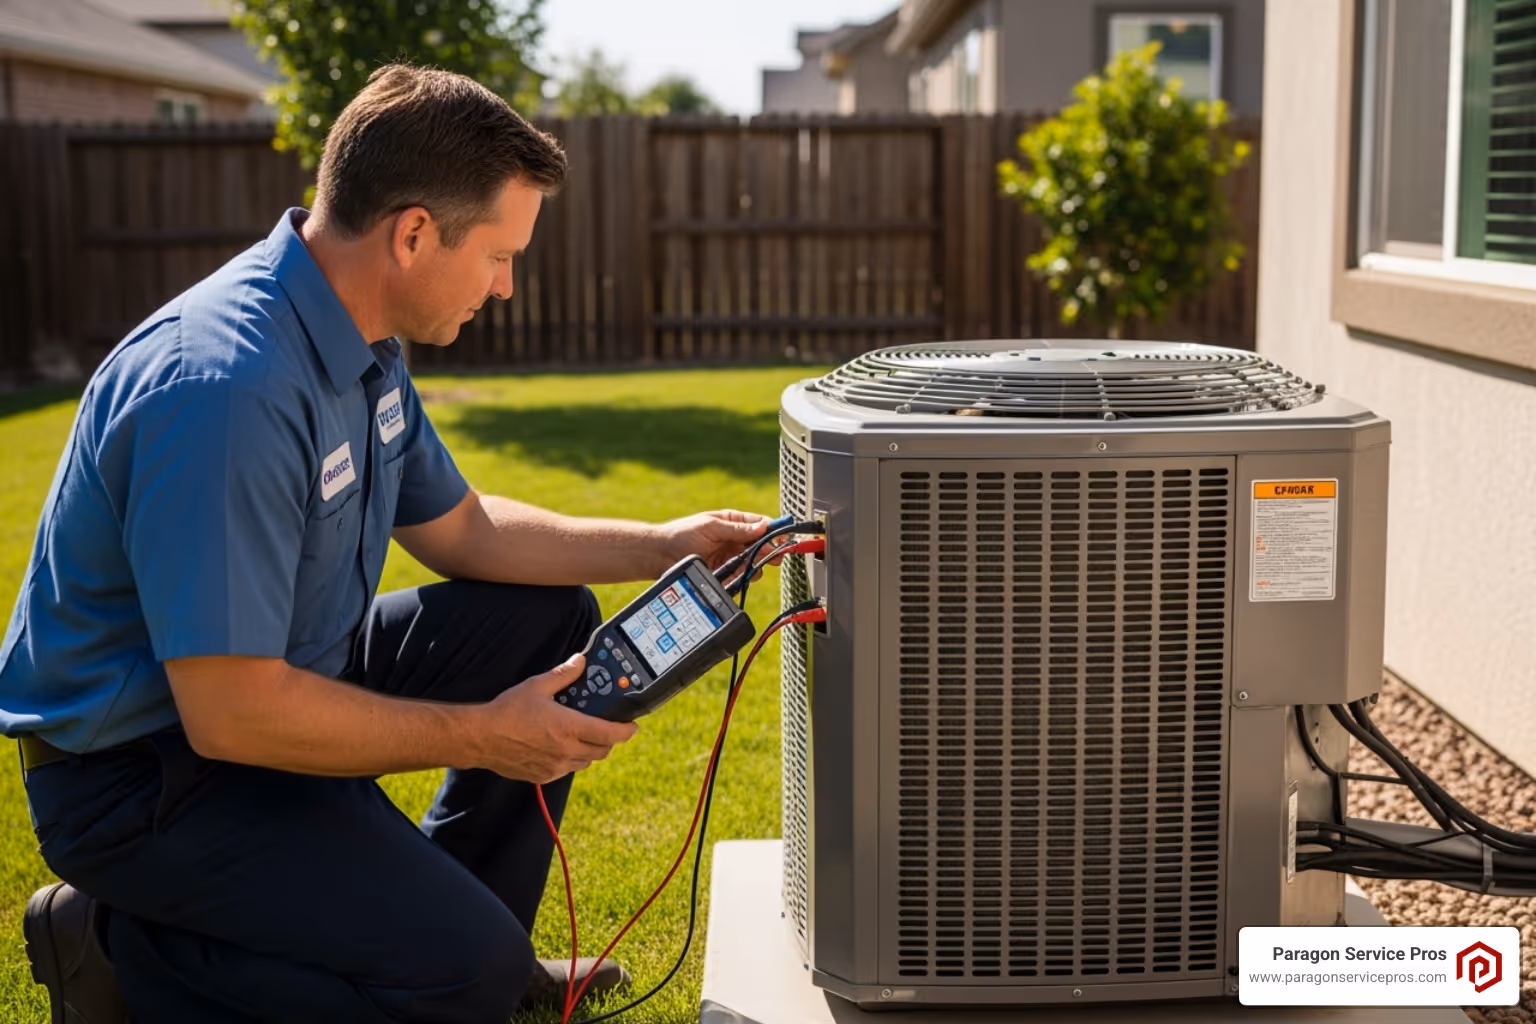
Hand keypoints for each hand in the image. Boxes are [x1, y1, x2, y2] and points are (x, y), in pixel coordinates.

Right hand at [469, 654, 637, 782]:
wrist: (481, 738)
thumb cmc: (507, 712)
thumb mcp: (538, 686)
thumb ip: (564, 674)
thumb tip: (580, 662)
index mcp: (568, 728)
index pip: (610, 734)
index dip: (626, 731)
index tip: (632, 726)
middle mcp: (566, 751)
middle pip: (602, 750)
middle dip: (609, 739)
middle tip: (606, 727)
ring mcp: (555, 767)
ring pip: (586, 761)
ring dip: (590, 749)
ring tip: (581, 734)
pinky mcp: (543, 776)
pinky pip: (567, 770)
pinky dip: (571, 759)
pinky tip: (559, 746)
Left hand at [655, 509, 770, 573]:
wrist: (661, 556)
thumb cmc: (682, 535)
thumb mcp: (711, 527)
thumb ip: (737, 529)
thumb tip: (762, 527)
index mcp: (732, 522)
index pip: (760, 524)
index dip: (773, 530)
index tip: (783, 536)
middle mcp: (734, 539)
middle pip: (761, 545)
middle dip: (770, 550)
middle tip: (776, 555)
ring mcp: (731, 557)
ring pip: (755, 562)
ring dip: (757, 564)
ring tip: (755, 565)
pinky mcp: (725, 573)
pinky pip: (742, 576)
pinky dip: (744, 576)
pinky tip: (740, 574)